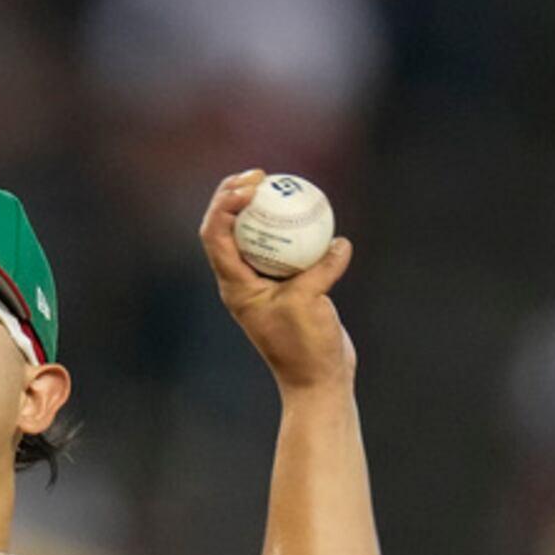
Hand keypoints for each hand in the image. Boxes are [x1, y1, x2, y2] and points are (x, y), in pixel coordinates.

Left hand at [198, 169, 355, 394]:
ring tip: (281, 183)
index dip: (225, 203)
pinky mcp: (289, 286)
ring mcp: (265, 283)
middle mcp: (243, 281)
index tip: (251, 185)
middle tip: (261, 174)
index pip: (215, 235)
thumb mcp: (310, 302)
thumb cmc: (305, 348)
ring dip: (263, 208)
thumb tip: (338, 243)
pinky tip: (315, 213)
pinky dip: (295, 229)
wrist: (319, 380)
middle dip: (236, 195)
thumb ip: (320, 269)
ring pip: (257, 236)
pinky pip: (288, 248)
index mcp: (235, 285)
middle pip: (228, 228)